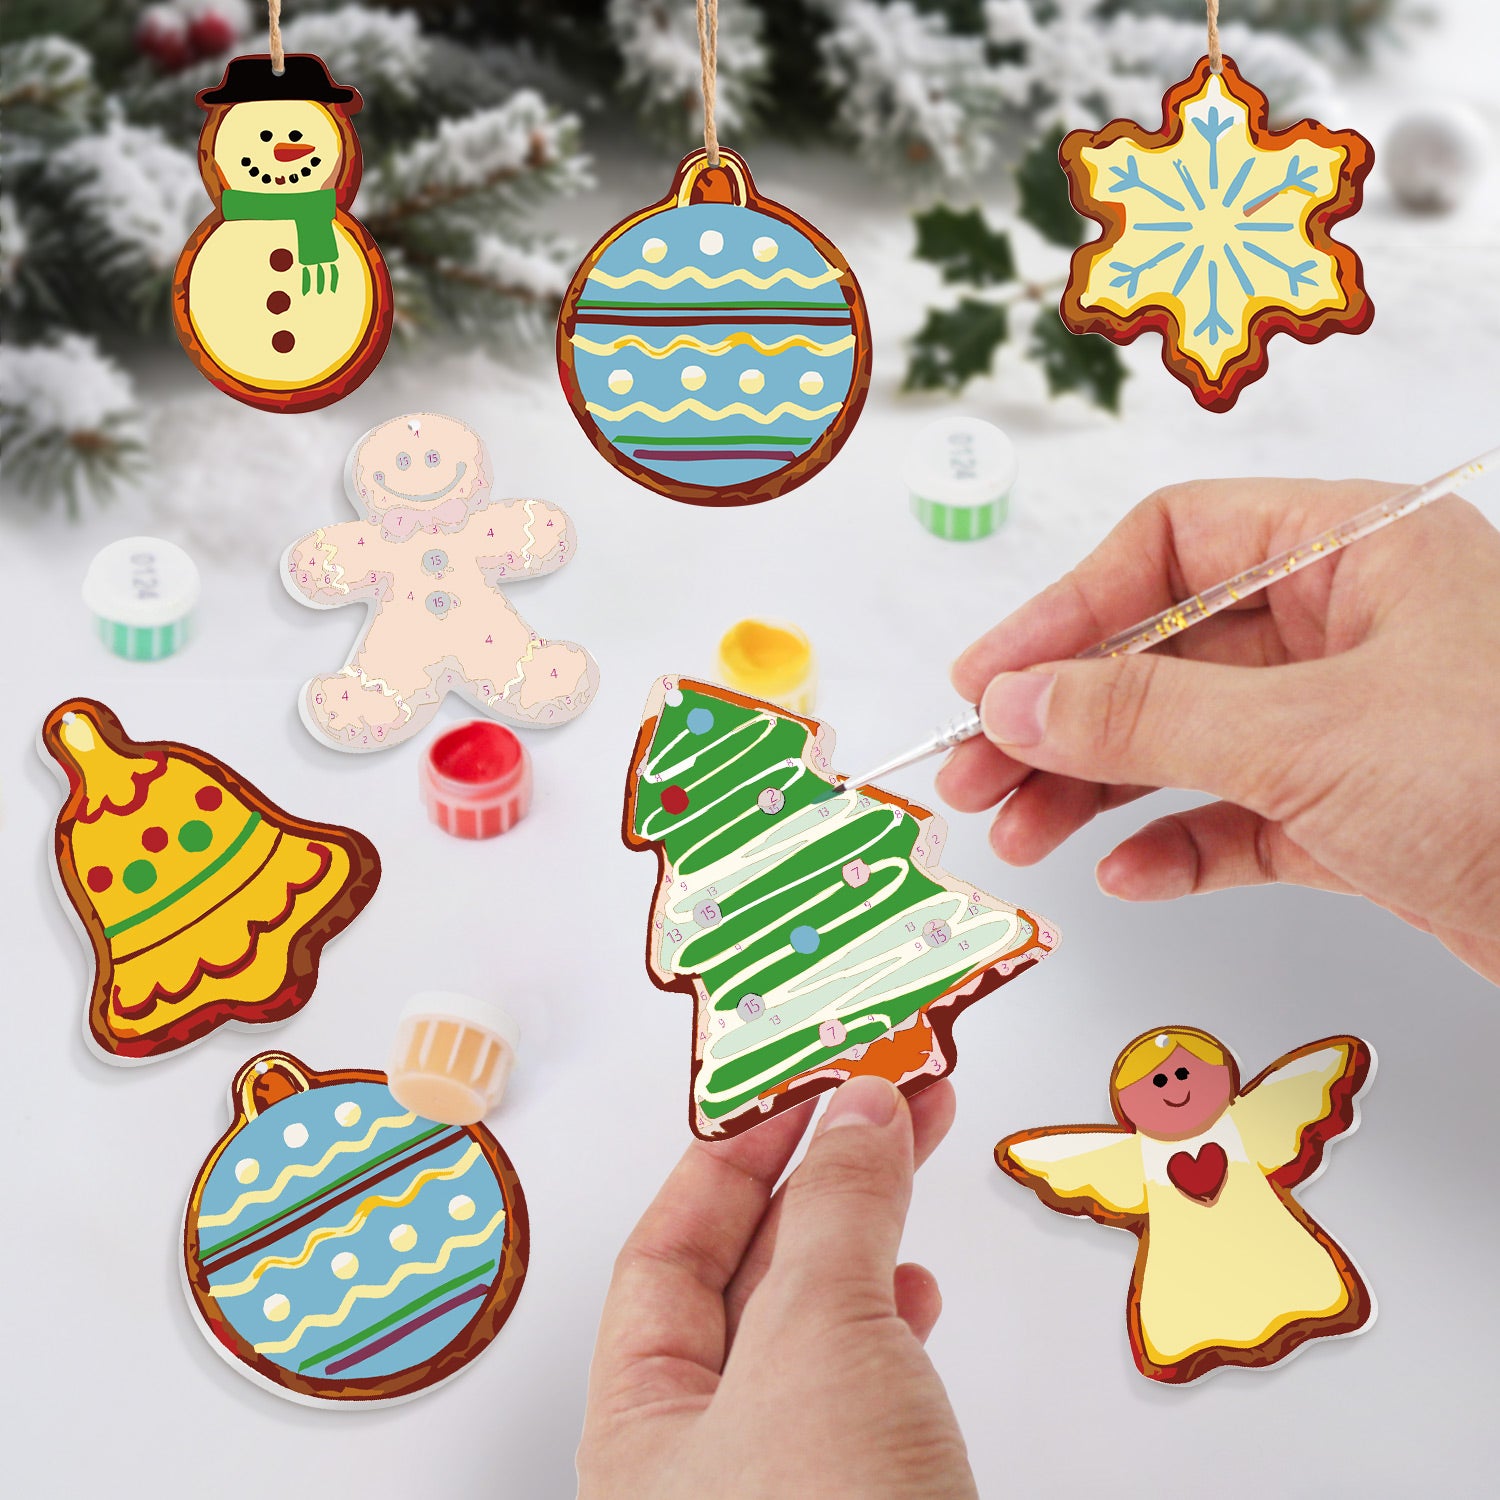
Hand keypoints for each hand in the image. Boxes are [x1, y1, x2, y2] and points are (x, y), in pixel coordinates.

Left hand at [576, 1077, 976, 1499]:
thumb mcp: (818, 1337)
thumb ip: (838, 1212)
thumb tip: (859, 1113)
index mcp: (640, 1424)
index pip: (666, 1253)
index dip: (731, 1158)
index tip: (794, 1092)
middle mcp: (701, 1457)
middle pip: (749, 1276)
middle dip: (820, 1177)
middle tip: (875, 1098)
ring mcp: (783, 1481)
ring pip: (814, 1324)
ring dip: (866, 1233)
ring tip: (910, 1149)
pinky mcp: (859, 1498)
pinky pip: (863, 1381)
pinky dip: (894, 1319)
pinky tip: (916, 1289)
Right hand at [938, 480, 1499, 983]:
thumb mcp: (1307, 737)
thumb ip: (1143, 715)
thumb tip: (1010, 701)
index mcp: (1357, 550)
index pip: (1170, 545)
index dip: (1065, 608)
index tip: (989, 680)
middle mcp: (1352, 625)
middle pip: (1163, 651)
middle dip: (1062, 717)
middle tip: (974, 776)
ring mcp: (1356, 722)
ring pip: (1190, 738)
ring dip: (1097, 787)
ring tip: (1019, 836)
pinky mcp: (1363, 812)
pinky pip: (1242, 814)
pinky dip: (1179, 843)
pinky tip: (1127, 875)